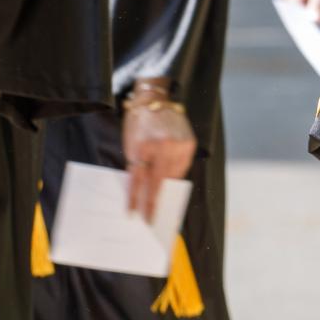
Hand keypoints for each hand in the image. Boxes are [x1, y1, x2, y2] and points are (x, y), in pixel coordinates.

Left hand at [121, 84, 197, 219]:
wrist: (155, 101)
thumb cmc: (138, 124)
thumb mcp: (130, 145)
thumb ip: (136, 166)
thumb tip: (141, 193)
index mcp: (142, 146)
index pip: (138, 180)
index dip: (136, 199)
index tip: (134, 214)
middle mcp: (163, 145)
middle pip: (158, 182)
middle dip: (154, 202)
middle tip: (151, 218)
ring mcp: (179, 144)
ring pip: (173, 176)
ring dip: (166, 188)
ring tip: (161, 201)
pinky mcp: (189, 143)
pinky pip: (182, 167)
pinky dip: (175, 174)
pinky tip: (169, 179)